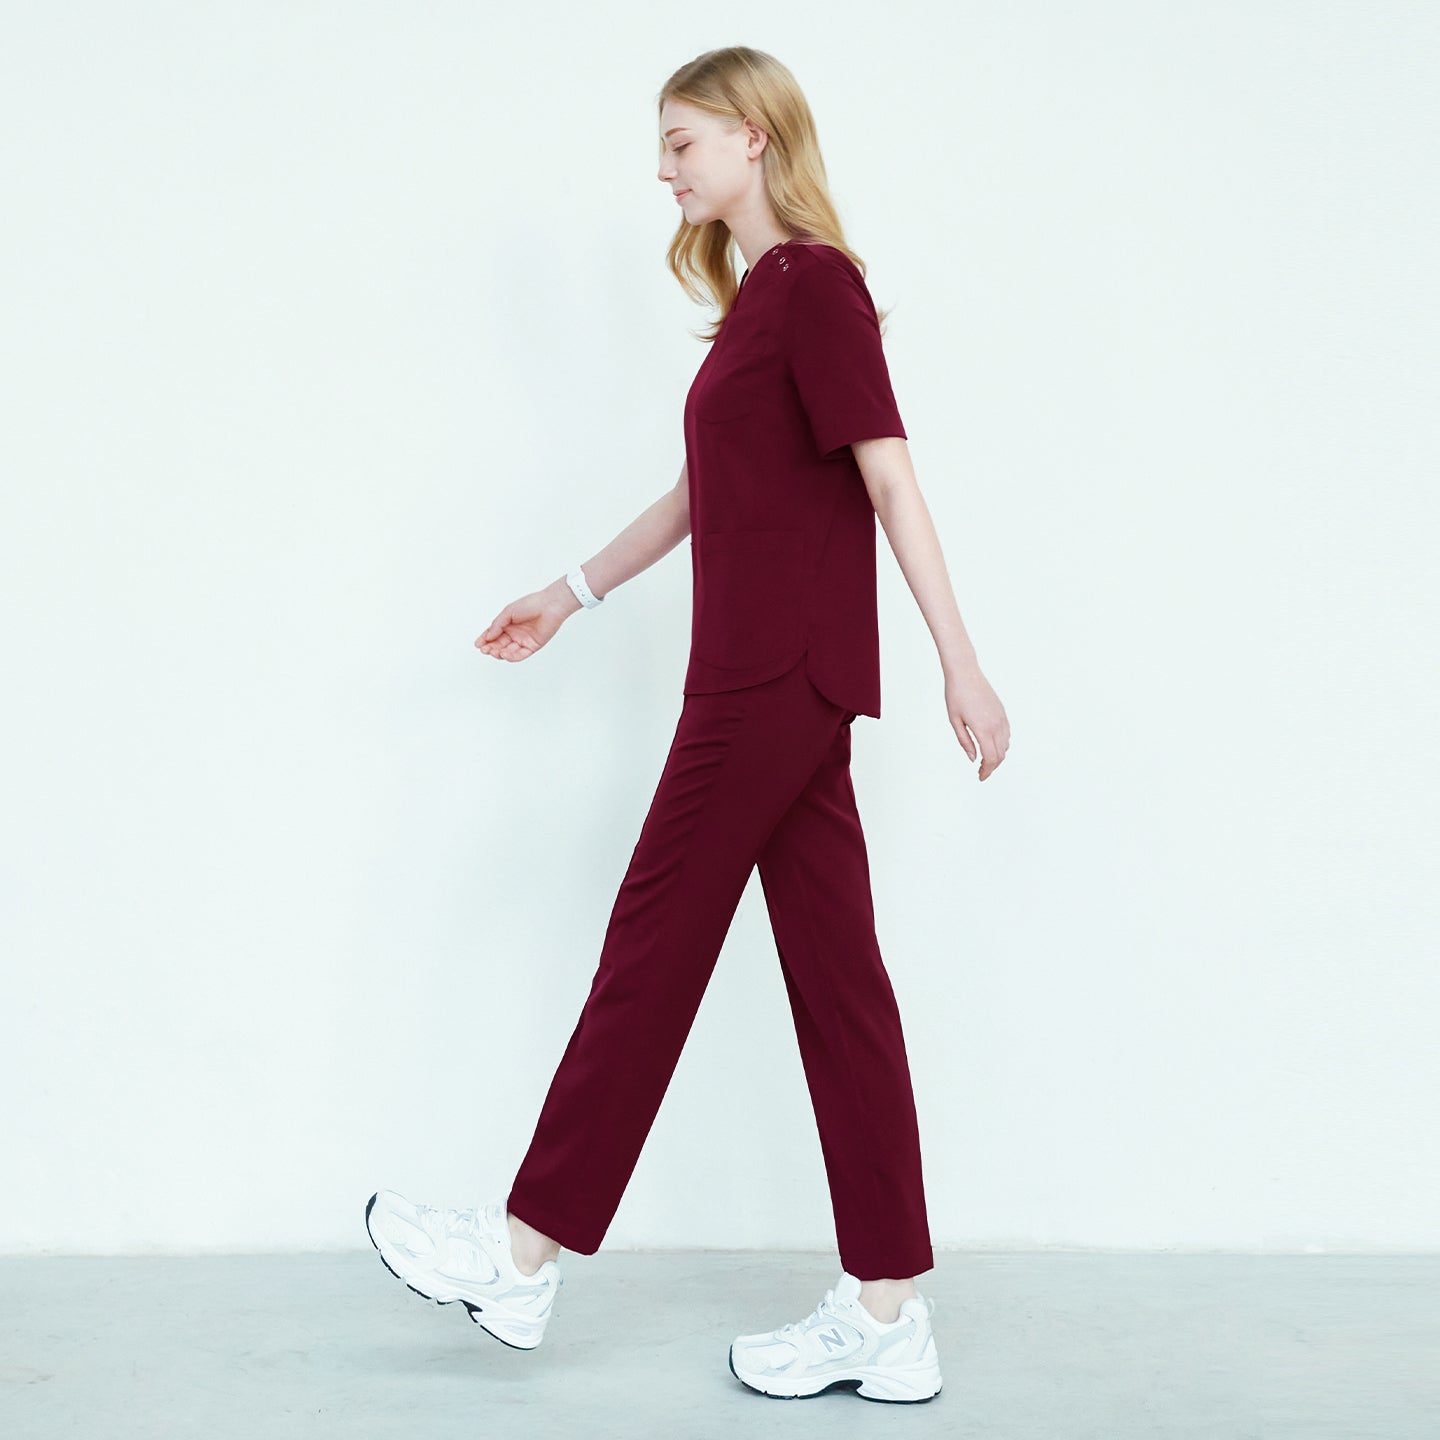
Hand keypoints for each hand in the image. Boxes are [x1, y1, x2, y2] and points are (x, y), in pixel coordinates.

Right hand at [475, 585, 572, 661]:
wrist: (549, 606)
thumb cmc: (530, 604)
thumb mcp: (508, 612)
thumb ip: (497, 625)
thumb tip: (488, 637)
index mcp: (507, 624)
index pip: (493, 635)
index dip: (484, 640)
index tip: (477, 644)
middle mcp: (514, 633)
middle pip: (499, 645)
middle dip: (490, 648)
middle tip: (484, 650)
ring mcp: (523, 641)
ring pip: (508, 652)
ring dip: (499, 653)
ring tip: (494, 652)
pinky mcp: (532, 646)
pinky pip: (520, 655)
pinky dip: (511, 656)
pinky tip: (504, 654)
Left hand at [944, 664, 1009, 779]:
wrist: (965, 672)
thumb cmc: (956, 695)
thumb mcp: (954, 721)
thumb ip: (965, 742)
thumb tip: (973, 759)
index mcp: (983, 729)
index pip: (991, 758)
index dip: (987, 771)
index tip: (980, 777)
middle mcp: (996, 725)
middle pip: (1000, 754)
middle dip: (992, 767)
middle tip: (981, 772)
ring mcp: (1001, 718)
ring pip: (1006, 745)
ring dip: (998, 756)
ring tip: (985, 760)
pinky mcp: (1002, 712)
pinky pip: (1007, 733)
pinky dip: (1002, 744)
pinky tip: (991, 745)